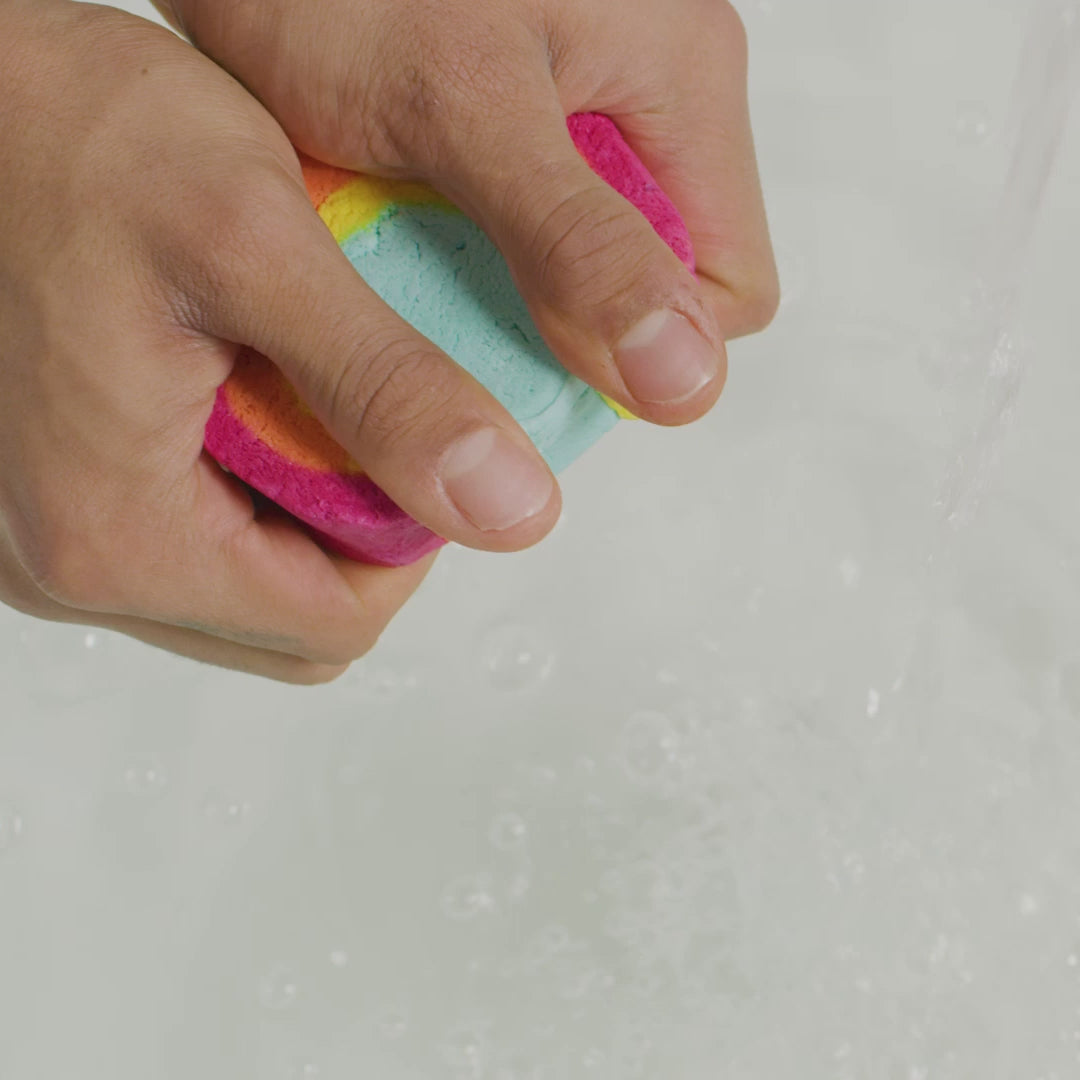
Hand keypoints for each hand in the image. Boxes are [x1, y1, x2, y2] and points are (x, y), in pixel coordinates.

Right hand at [0, 0, 464, 682]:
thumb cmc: (62, 134)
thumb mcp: (256, 245)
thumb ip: (389, 389)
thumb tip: (505, 505)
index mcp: (118, 535)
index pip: (336, 621)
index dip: (412, 537)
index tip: (420, 440)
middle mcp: (70, 562)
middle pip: (295, 616)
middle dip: (361, 523)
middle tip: (365, 408)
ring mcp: (58, 537)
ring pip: (250, 583)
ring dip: (307, 498)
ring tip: (301, 381)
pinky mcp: (61, 496)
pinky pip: (197, 534)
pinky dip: (253, 480)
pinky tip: (249, 385)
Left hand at [154, 0, 778, 419]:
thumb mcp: (467, 108)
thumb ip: (577, 243)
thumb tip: (684, 375)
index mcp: (683, 78)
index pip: (729, 285)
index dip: (651, 346)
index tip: (547, 346)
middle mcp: (642, 91)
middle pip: (649, 277)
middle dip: (567, 317)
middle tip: (466, 288)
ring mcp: (572, 105)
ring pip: (577, 260)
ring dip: (504, 286)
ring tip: (420, 249)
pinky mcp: (504, 119)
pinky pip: (513, 226)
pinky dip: (460, 249)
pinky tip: (400, 226)